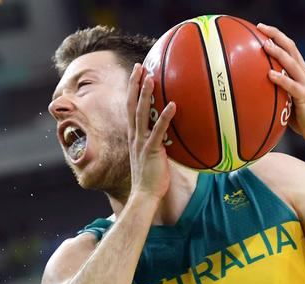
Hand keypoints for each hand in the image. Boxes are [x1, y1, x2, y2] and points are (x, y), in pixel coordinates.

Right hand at [126, 63, 175, 199]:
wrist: (144, 195)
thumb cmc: (151, 177)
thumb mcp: (153, 155)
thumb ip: (159, 140)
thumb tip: (173, 131)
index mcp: (134, 136)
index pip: (131, 108)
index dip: (132, 90)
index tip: (137, 74)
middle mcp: (134, 136)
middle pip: (131, 105)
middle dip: (135, 85)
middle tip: (139, 67)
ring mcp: (141, 143)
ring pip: (141, 114)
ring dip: (146, 95)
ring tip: (151, 78)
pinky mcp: (151, 151)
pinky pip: (158, 131)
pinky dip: (165, 117)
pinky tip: (173, 105)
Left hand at [258, 23, 304, 144]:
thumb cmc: (300, 117)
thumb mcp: (286, 99)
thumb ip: (275, 90)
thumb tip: (252, 89)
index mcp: (301, 72)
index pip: (289, 48)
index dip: (277, 36)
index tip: (261, 28)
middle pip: (291, 48)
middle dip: (276, 36)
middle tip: (260, 28)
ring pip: (292, 63)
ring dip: (278, 53)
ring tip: (265, 45)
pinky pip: (292, 86)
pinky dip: (281, 79)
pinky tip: (269, 74)